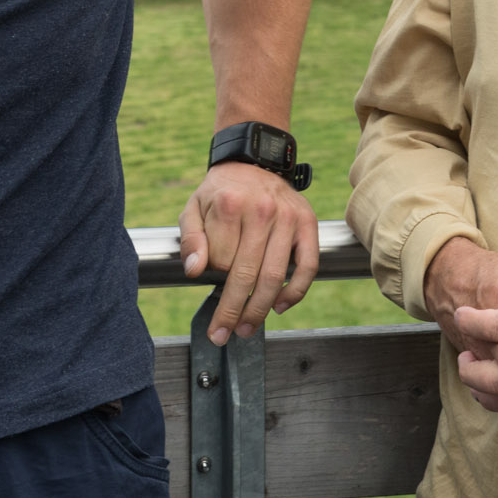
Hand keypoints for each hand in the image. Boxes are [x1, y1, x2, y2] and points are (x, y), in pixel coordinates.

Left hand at [181, 162, 318, 345]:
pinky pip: (307, 266)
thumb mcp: (194, 208)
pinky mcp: (308, 223)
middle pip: (246, 275)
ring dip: (259, 310)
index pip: (220, 261)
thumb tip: (194, 272)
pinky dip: (295, 292)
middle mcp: (261, 211)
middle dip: (232, 312)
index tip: (209, 289)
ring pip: (274, 276)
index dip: (213, 280)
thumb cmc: (221, 192)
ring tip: (247, 328)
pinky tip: (279, 306)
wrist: (255, 162)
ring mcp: (288, 218)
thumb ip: (190, 239)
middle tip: (222, 334)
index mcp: (229, 205)